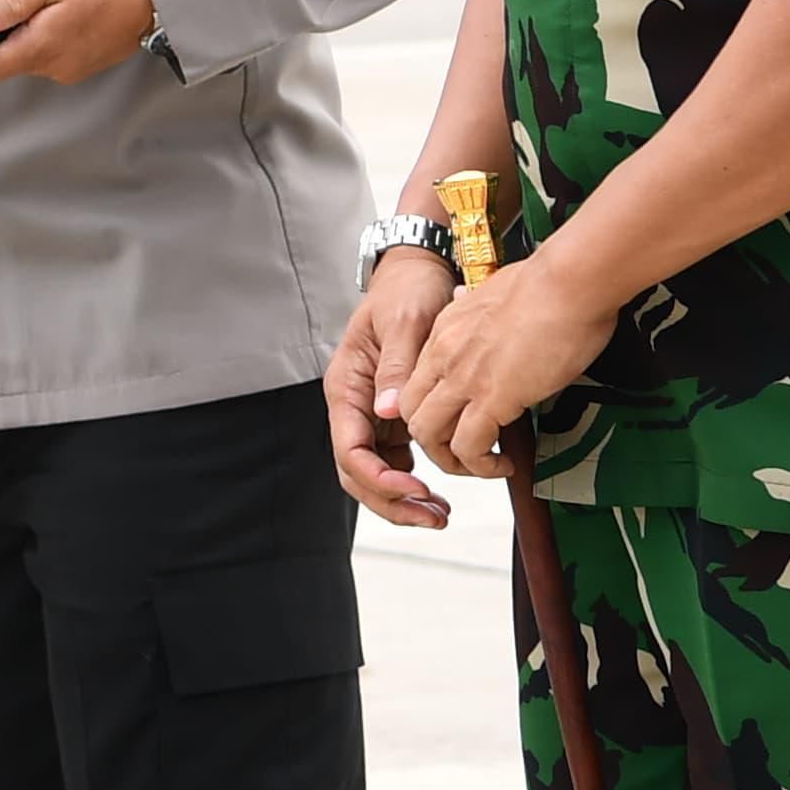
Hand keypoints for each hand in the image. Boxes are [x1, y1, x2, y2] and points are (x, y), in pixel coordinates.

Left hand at [0, 0, 153, 85]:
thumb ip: (11, 3)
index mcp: (41, 48)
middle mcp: (55, 67)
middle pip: (12, 55)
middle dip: (11, 22)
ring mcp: (72, 68)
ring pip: (34, 50)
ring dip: (33, 22)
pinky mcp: (86, 63)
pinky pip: (55, 51)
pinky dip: (52, 29)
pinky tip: (67, 5)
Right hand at [325, 247, 458, 528]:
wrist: (419, 272)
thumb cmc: (407, 292)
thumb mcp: (405, 323)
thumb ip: (396, 368)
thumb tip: (389, 413)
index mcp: (347, 386)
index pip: (350, 450)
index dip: (379, 478)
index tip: (416, 486)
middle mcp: (355, 405)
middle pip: (358, 472)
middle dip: (392, 502)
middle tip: (435, 517)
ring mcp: (372, 413)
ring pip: (377, 472)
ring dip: (405, 499)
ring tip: (441, 514)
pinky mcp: (393, 416)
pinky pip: (396, 459)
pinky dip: (414, 480)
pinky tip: (441, 490)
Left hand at [397, 250, 615, 478]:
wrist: (566, 282)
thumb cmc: (546, 284)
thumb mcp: (493, 291)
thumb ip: (477, 307)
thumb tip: (474, 301)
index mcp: (445, 332)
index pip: (415, 383)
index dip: (430, 412)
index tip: (456, 424)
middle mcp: (444, 355)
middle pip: (411, 414)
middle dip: (433, 444)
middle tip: (466, 455)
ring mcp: (464, 377)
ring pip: (428, 434)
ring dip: (453, 461)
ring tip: (484, 467)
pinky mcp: (492, 397)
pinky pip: (469, 446)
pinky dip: (482, 466)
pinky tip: (505, 464)